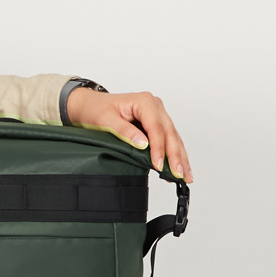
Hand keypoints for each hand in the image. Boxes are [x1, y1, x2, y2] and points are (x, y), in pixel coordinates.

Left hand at [64, 85, 192, 181]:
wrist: (90, 105)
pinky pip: (169, 139)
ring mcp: (158, 114)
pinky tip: (179, 167)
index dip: (159, 148)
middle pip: (169, 133)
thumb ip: (125, 131)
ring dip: (180, 157)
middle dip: (175, 156)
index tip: (159, 165)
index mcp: (144, 101)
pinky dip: (175, 153)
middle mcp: (155, 105)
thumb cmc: (96, 110)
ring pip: (173, 137)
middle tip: (179, 174)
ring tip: (185, 175)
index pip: (156, 128)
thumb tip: (143, 144)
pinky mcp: (156, 123)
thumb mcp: (106, 120)